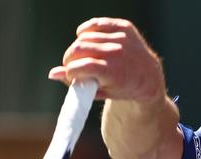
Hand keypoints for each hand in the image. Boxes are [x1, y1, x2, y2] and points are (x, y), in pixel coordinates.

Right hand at [48, 17, 164, 102]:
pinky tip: (87, 39)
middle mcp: (117, 53)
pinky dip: (87, 31)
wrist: (148, 77)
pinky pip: (96, 24)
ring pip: (85, 36)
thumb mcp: (100, 91)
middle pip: (79, 48)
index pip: (80, 66)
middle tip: (71, 63)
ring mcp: (121, 38)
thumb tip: (52, 73)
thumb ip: (76, 83)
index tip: (70, 73)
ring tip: (81, 54)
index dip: (70, 69)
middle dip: (69, 57)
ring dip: (78, 46)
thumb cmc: (121, 87)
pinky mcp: (124, 27)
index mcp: (113, 72)